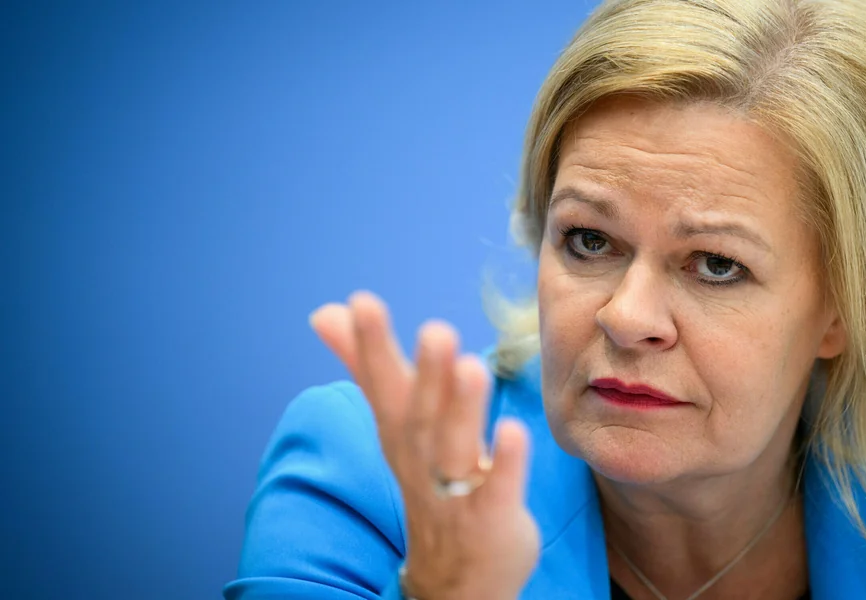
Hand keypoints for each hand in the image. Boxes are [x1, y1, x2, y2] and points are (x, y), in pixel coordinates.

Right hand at [309, 291, 539, 599]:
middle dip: (427, 374)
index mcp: (400, 434)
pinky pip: (497, 489)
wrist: (454, 579)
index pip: (383, 387)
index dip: (371, 347)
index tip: (362, 303)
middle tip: (436, 330)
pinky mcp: (492, 518)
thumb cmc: (430, 483)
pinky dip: (504, 462)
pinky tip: (514, 429)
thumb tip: (326, 312)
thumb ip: (369, 367)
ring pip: (454, 450)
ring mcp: (456, 494)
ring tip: (472, 365)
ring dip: (463, 409)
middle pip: (421, 416)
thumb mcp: (397, 426)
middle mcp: (422, 461)